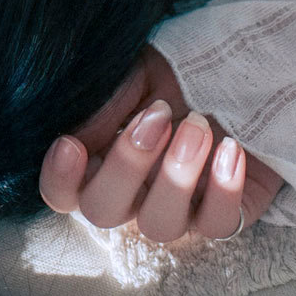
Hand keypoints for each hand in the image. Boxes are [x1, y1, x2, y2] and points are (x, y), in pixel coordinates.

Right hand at [38, 46, 284, 243]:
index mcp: (99, 159)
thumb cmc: (175, 72)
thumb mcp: (133, 74)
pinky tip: (231, 149)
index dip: (59, 178)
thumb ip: (101, 104)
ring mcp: (176, 210)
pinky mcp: (222, 215)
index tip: (71, 144)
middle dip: (125, 165)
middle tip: (156, 116)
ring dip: (177, 175)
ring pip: (160, 225)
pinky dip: (224, 189)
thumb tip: (75, 136)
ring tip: (197, 124)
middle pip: (103, 212)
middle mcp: (131, 194)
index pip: (62, 191)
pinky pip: (217, 225)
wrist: (237, 69)